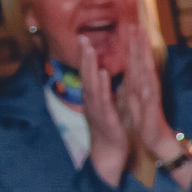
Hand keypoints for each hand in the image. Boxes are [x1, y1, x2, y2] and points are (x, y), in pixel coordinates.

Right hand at [75, 33, 130, 185]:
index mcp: (92, 98)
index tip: (83, 39)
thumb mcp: (105, 106)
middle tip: (82, 38)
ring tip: (90, 50)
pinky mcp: (106, 117)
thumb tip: (102, 77)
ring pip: (91, 84)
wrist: (109, 153)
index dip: (85, 57)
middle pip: (85, 75)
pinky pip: (103, 99)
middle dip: (84, 56)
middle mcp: (90, 101)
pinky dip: (102, 85)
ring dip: (90, 66)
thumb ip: (103, 92)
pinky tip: (103, 73)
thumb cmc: (108, 128)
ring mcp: (96, 109)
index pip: (87, 74)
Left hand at [115, 15, 177, 163]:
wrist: (157, 138)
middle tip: (137, 24)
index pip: (137, 60)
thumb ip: (133, 81)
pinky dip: (147, 84)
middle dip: (140, 43)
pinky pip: (150, 94)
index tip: (131, 25)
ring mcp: (151, 96)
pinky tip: (146, 74)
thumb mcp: (135, 96)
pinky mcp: (152, 108)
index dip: (134, 43)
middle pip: (144, 61)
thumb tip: (129, 68)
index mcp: (140, 83)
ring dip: (145, 57)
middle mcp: (148, 86)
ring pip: (148, 72)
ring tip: (143, 42)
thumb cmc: (146, 118)